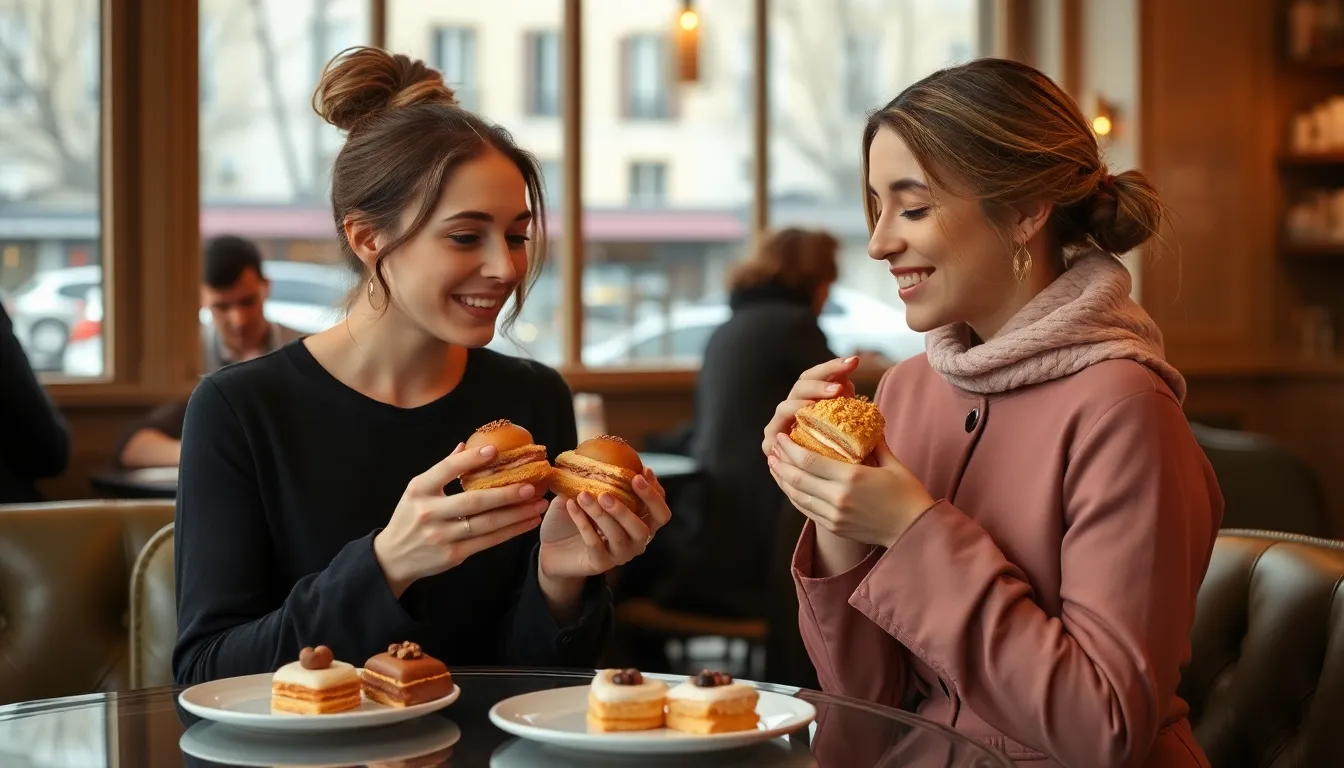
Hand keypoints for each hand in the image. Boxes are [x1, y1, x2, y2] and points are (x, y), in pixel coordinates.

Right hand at [374, 443, 547, 596]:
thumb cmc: (410, 518)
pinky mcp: (453, 554)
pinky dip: (511, 531)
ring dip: (516, 514)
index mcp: (419, 490)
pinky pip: (488, 541)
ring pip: (486, 523)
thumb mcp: (417, 491)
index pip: (446, 470)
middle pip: (473, 501)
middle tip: (531, 486)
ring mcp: (441, 536)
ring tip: (538, 504)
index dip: (470, 459)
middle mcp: (428, 512)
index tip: (495, 450)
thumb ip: (441, 470)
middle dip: (505, 493)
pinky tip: (527, 522)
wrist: (393, 558)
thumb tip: (464, 444)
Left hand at [538, 468, 672, 579]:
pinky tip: (571, 506)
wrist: (552, 549)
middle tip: (629, 480)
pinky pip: (595, 543)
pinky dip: (583, 522)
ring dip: (604, 512)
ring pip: (620, 534)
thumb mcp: (586, 494)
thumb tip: (595, 450)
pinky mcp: (600, 564)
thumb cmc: (575, 518)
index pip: (660, 510)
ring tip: (585, 494)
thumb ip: (596, 478)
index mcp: (640, 523)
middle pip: (650, 524)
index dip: (656, 492)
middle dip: (643, 501)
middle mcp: (636, 541)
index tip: (643, 470)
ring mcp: (620, 555)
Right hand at [761, 356, 859, 456]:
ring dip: (800, 405)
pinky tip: (793, 436)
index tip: (855, 362)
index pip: (818, 374)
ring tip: (814, 407)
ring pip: (785, 407)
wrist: (829, 476)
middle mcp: (792, 406)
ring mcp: (779, 424)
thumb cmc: (845, 447)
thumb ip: (847, 397)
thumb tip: (849, 375)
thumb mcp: (850, 420)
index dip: (833, 366)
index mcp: (810, 395)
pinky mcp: (771, 445)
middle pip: (801, 386)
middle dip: (819, 385)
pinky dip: (783, 436)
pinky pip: (775, 438)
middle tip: (839, 389)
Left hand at [768, 432, 934, 547]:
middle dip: (780, 461)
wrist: (913, 529)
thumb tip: (862, 421)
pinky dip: (793, 495)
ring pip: (797, 495)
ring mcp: (834, 515)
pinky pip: (806, 509)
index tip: (781, 436)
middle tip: (773, 448)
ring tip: (774, 464)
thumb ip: (873, 442)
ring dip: (781, 479)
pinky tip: (788, 485)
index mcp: (851, 478)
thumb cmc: (906, 493)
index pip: (808, 460)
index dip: (789, 448)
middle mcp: (837, 498)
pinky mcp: (834, 526)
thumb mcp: (891, 462)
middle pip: (796, 478)